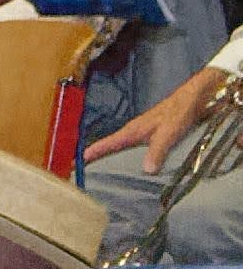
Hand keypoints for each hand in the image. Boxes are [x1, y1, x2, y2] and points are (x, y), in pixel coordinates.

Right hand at [87, 64, 227, 173]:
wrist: (194, 96)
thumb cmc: (180, 112)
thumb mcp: (169, 133)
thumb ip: (157, 151)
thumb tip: (145, 171)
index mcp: (133, 131)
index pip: (106, 144)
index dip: (91, 153)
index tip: (74, 163)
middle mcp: (133, 131)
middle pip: (109, 146)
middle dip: (95, 156)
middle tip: (81, 169)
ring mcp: (142, 132)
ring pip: (120, 146)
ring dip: (109, 155)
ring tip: (100, 169)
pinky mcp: (151, 133)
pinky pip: (132, 146)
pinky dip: (125, 154)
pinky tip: (130, 162)